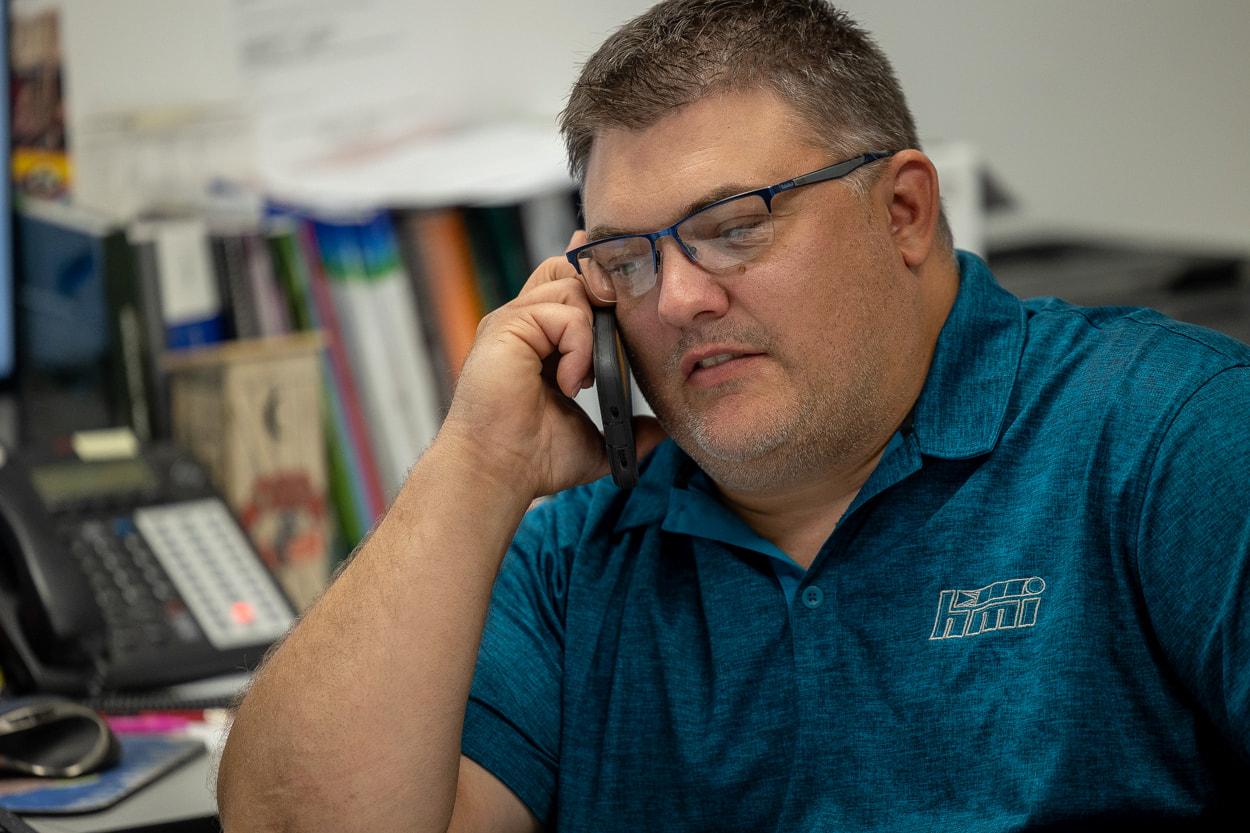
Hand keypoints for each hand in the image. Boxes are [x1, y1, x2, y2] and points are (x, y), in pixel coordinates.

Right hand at [438, 233, 663, 499]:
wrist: (499, 473)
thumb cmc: (534, 459)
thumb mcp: (595, 440)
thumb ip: (626, 428)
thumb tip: (658, 429)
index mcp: (541, 340)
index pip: (573, 288)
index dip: (602, 293)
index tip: (626, 319)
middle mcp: (524, 323)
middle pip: (569, 269)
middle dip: (602, 298)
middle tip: (611, 348)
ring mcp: (513, 322)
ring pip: (572, 286)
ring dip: (591, 334)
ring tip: (584, 379)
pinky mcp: (507, 327)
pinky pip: (563, 313)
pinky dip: (579, 348)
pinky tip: (569, 384)